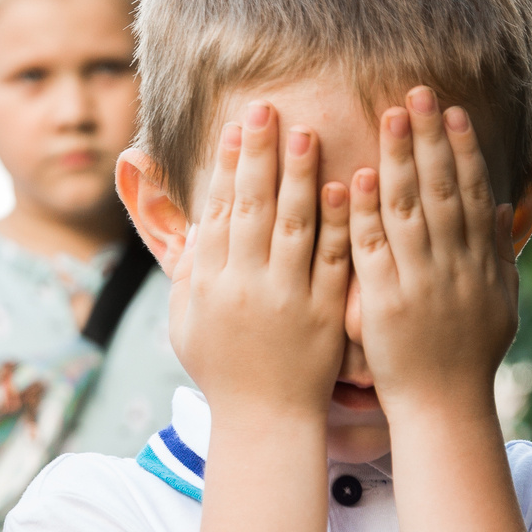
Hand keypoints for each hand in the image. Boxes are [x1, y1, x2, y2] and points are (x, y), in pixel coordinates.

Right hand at [170, 103, 353, 426]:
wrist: (266, 422)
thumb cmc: (223, 370)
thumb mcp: (186, 322)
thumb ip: (189, 272)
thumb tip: (193, 223)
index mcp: (211, 284)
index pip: (219, 211)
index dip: (227, 166)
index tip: (237, 127)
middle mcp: (246, 286)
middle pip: (252, 207)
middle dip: (260, 155)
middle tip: (269, 109)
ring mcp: (287, 298)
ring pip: (293, 225)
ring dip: (299, 176)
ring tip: (306, 132)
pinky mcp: (324, 313)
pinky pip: (333, 261)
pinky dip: (339, 223)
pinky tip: (345, 187)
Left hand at [349, 89, 515, 424]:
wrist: (445, 406)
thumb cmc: (470, 351)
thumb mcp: (503, 295)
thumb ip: (506, 244)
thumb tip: (515, 198)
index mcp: (482, 261)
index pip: (473, 192)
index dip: (463, 148)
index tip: (451, 110)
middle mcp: (455, 265)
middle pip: (443, 189)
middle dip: (429, 138)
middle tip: (417, 92)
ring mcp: (420, 283)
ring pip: (409, 209)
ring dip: (398, 159)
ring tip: (389, 116)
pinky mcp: (386, 303)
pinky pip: (374, 250)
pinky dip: (366, 212)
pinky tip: (357, 177)